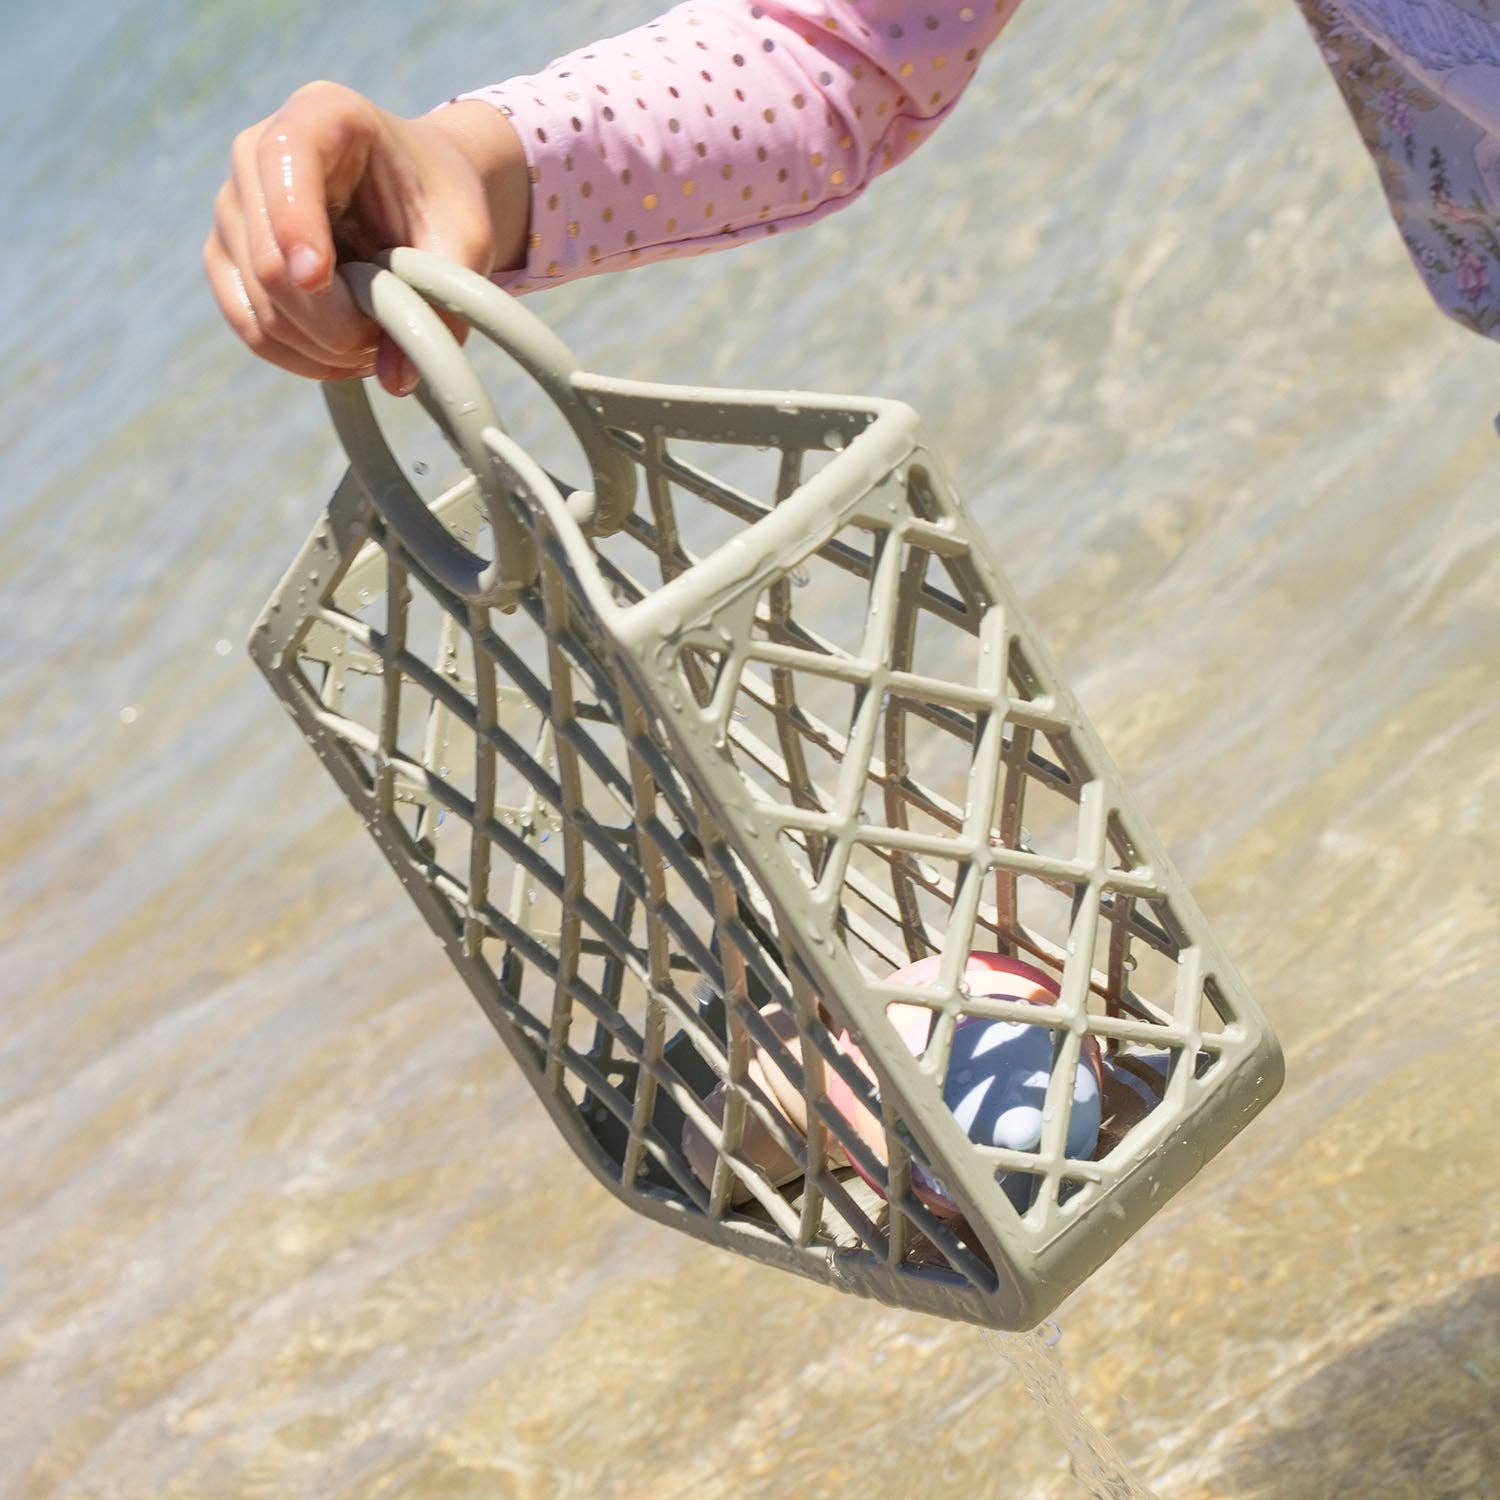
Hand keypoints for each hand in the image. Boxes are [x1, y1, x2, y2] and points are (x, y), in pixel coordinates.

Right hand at [203, 81, 529, 394]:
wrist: (419, 196)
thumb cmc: (441, 204)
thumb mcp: (465, 241)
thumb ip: (441, 301)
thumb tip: (394, 379)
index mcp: (320, 115)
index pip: (285, 161)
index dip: (296, 226)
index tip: (320, 280)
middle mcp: (256, 152)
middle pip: (268, 260)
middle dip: (333, 321)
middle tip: (387, 339)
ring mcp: (233, 207)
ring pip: (260, 305)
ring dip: (324, 347)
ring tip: (376, 344)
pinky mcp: (229, 258)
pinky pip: (251, 327)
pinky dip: (301, 357)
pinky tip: (345, 357)